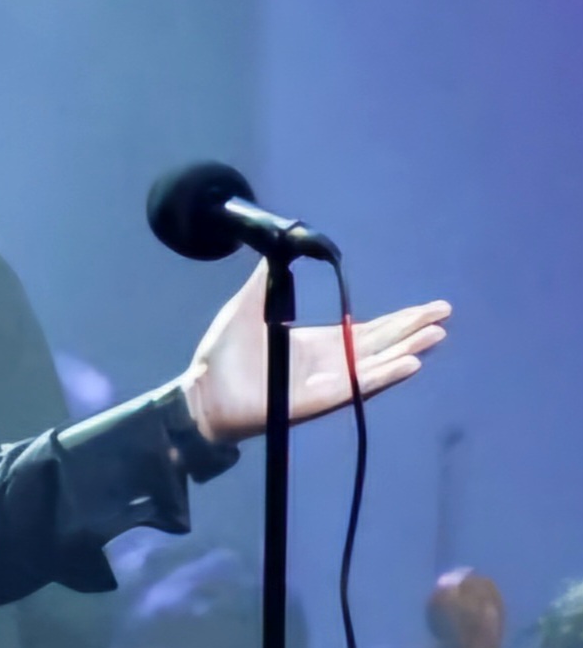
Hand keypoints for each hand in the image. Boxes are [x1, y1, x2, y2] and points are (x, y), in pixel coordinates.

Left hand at [178, 260, 449, 444]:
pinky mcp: (316, 401)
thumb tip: (279, 246)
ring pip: (375, 366)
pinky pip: (355, 388)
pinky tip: (408, 364)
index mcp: (319, 343)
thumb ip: (266, 281)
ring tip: (435, 336)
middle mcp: (329, 364)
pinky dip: (382, 375)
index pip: (370, 330)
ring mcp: (325, 384)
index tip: (429, 308)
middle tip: (445, 315)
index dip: (400, 320)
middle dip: (413, 330)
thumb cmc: (222, 356)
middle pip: (381, 345)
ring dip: (406, 351)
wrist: (201, 391)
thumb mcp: (248, 308)